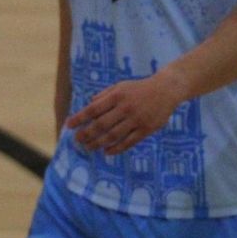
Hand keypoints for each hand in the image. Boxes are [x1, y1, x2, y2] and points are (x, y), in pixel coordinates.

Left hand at [64, 72, 183, 155]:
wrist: (166, 90)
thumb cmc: (140, 88)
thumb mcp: (121, 86)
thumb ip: (104, 95)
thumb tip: (89, 105)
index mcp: (117, 96)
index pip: (94, 109)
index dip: (80, 118)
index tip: (69, 125)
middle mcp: (125, 108)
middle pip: (101, 125)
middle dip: (86, 134)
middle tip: (77, 140)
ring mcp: (136, 120)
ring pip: (113, 136)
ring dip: (98, 143)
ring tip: (88, 147)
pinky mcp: (146, 129)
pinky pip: (128, 142)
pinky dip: (116, 148)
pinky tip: (106, 151)